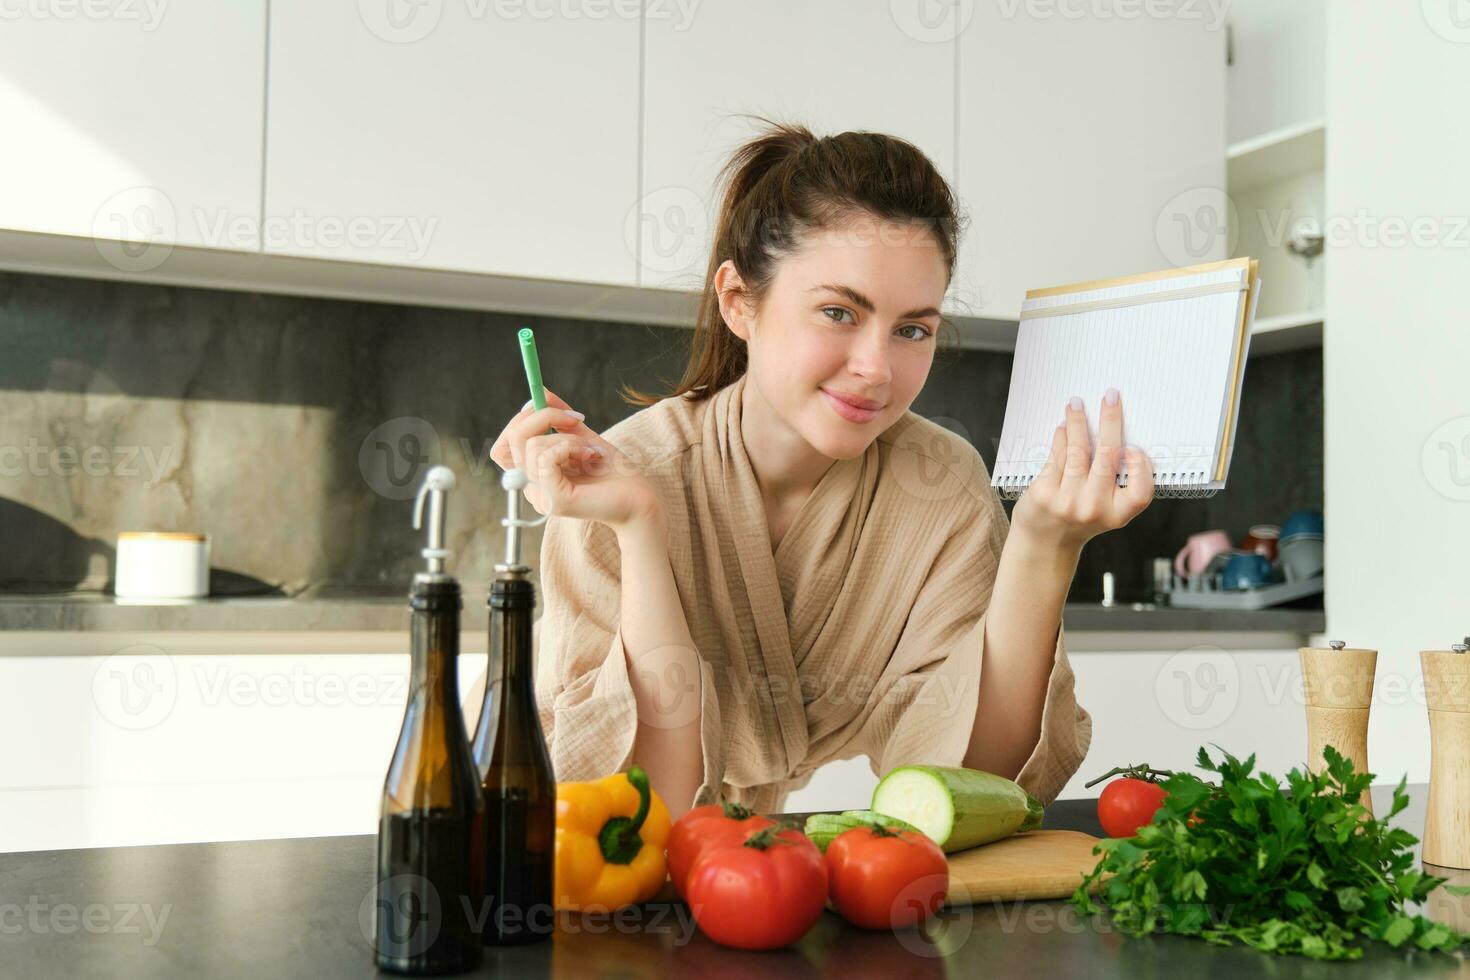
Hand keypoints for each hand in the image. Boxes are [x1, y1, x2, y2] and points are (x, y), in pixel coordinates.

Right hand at [488, 387, 658, 530]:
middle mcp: (532, 488)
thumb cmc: (613, 471)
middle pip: (512, 439)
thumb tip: (539, 391)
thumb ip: (557, 416)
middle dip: (543, 415)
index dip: (521, 420)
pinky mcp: (554, 501)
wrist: (640, 498)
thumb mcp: (581, 435)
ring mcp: (541, 497)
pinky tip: (591, 457)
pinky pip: (546, 458)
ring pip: (532, 445)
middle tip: (575, 418)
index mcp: (534, 475)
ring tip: (590, 450)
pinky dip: (571, 446)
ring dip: (567, 437)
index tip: (551, 407)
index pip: (503, 446)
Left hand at [1012, 388, 1153, 549]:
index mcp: (1117, 514)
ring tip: (1076, 404)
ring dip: (1077, 422)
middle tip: (1111, 396)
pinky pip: (1056, 456)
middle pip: (1107, 456)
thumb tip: (1114, 430)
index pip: (1141, 490)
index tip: (1133, 447)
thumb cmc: (1080, 518)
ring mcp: (1067, 501)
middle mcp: (1094, 508)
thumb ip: (1114, 480)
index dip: (1141, 466)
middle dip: (1110, 421)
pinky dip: (1061, 437)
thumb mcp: (1106, 509)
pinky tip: (1063, 426)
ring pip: (1077, 450)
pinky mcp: (1044, 493)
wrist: (1044, 543)